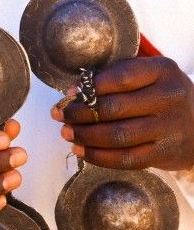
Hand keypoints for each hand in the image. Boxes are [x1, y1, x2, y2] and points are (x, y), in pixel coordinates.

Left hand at [51, 57, 193, 170]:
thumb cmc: (165, 96)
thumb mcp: (153, 76)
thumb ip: (122, 77)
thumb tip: (77, 91)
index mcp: (163, 71)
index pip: (121, 77)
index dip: (90, 87)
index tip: (69, 93)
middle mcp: (169, 97)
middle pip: (115, 108)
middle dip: (81, 113)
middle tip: (61, 116)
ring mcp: (169, 128)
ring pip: (118, 136)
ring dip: (86, 136)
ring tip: (67, 133)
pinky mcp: (164, 154)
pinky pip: (126, 159)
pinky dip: (99, 156)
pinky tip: (82, 150)